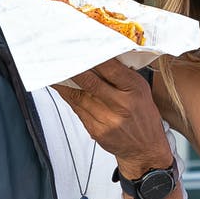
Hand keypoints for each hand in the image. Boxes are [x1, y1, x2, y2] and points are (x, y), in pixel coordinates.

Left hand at [52, 60, 172, 178]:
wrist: (145, 149)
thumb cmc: (143, 116)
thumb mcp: (141, 90)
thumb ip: (122, 75)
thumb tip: (98, 57)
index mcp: (135, 89)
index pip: (110, 68)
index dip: (92, 58)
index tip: (80, 49)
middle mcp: (122, 105)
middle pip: (90, 82)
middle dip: (73, 69)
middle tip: (60, 57)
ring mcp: (108, 120)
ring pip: (79, 96)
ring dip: (64, 82)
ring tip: (55, 69)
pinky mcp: (96, 131)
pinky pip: (77, 109)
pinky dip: (68, 96)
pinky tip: (62, 88)